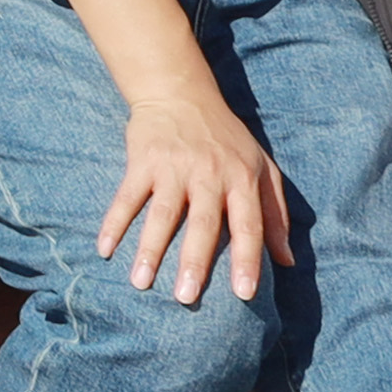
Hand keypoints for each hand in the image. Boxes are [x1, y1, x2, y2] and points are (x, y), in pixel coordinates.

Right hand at [94, 86, 295, 305]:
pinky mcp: (143, 160)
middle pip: (202, 224)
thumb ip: (276, 214)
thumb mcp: (262, 169)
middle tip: (186, 298)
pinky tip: (104, 250)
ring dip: (149, 249)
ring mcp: (174, 167)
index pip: (248, 224)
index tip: (245, 294)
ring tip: (140, 283)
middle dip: (194, 262)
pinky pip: (127, 196)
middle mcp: (209, 173)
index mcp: (242, 178)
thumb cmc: (227, 139)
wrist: (182, 93)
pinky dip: (114, 222)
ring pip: (162, 214)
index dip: (248, 259)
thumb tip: (287, 262)